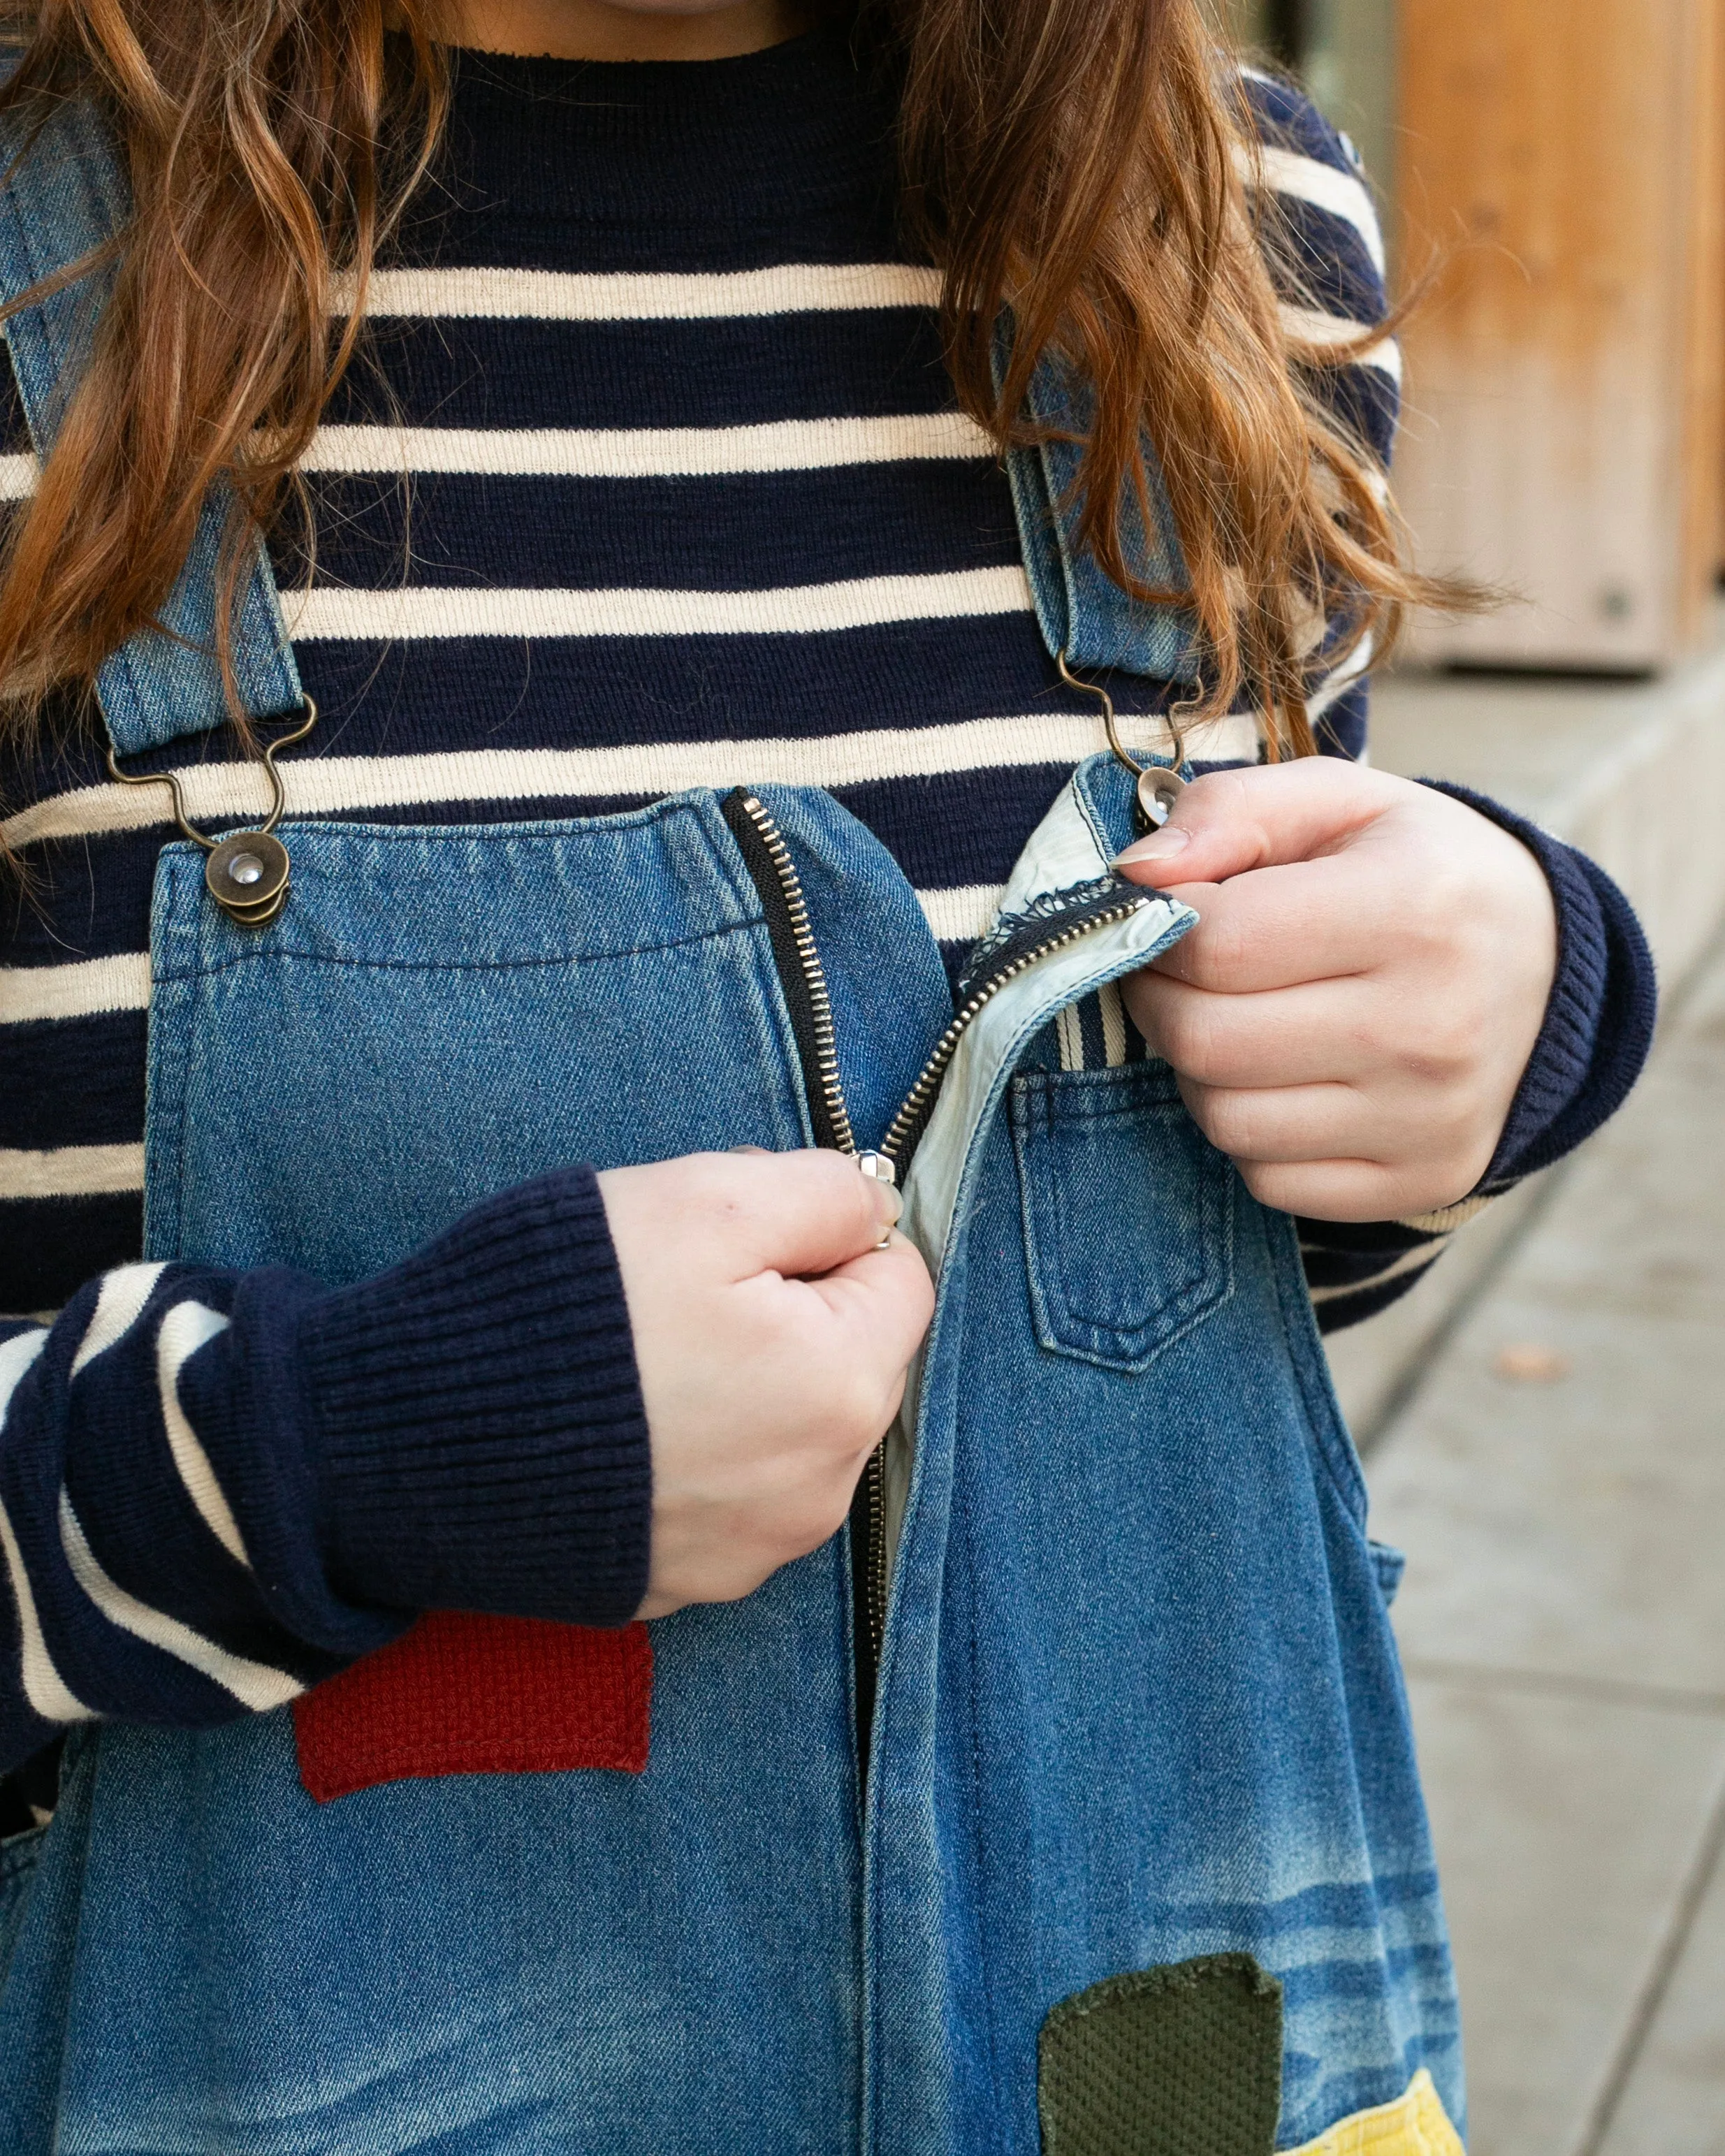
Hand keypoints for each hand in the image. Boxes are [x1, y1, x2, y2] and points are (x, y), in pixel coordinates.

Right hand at [599, 1150, 934, 1618]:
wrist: (418, 1440)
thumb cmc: (571, 1307)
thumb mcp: (706, 1200)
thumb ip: (821, 1193)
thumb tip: (874, 1213)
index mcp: (845, 1387)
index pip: (898, 1276)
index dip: (820, 1233)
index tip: (734, 1235)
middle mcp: (821, 1488)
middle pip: (848, 1356)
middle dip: (785, 1307)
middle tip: (675, 1285)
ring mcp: (755, 1548)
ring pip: (791, 1426)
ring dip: (744, 1381)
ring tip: (640, 1355)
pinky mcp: (689, 1581)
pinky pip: (728, 1490)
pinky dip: (695, 1450)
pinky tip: (623, 1423)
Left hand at [1115, 760, 1557, 1221]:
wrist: (1551, 969)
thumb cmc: (1421, 872)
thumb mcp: (1342, 802)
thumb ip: (1230, 812)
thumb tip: (1136, 877)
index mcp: (1415, 910)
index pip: (1216, 943)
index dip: (1160, 928)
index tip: (1170, 914)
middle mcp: (1431, 1026)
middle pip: (1207, 1041)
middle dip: (1160, 1000)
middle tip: (1174, 971)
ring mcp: (1429, 1118)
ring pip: (1225, 1121)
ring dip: (1198, 1071)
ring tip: (1232, 1020)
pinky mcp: (1422, 1183)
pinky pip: (1268, 1180)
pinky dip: (1248, 1132)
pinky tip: (1281, 1080)